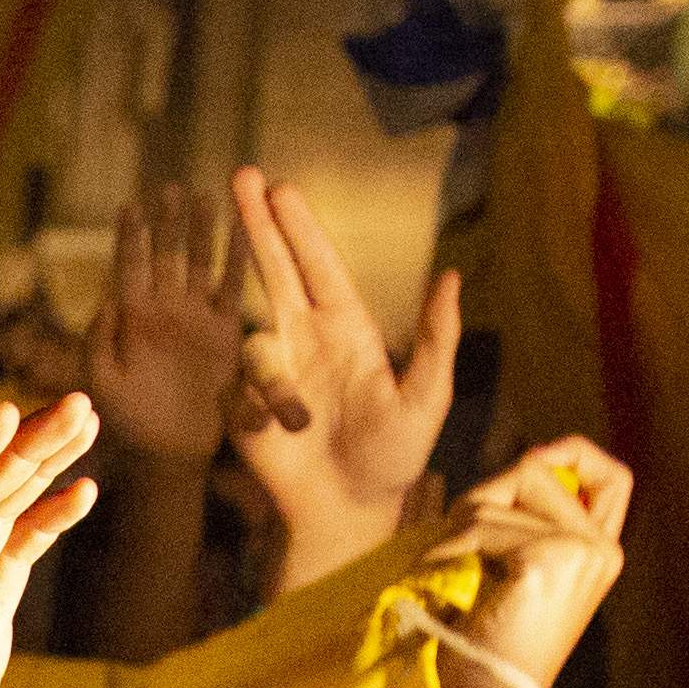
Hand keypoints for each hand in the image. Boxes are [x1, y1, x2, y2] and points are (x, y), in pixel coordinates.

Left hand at [90, 177, 242, 467]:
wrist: (169, 452)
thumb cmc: (128, 420)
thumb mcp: (102, 382)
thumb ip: (99, 341)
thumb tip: (107, 300)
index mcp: (132, 318)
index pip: (129, 266)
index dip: (130, 236)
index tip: (130, 204)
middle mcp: (164, 311)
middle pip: (166, 255)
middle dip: (167, 222)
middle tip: (170, 188)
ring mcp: (195, 318)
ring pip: (200, 263)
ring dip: (201, 231)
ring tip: (204, 195)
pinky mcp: (225, 332)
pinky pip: (232, 289)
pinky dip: (237, 261)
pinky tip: (243, 230)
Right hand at [229, 170, 461, 587]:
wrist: (348, 511)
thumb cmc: (395, 457)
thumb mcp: (428, 397)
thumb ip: (436, 338)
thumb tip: (451, 277)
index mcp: (346, 329)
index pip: (317, 265)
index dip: (297, 226)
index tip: (280, 186)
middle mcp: (304, 339)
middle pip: (273, 270)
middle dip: (256, 224)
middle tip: (239, 176)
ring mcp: (271, 372)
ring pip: (255, 347)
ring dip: (274, 385)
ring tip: (297, 424)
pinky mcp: (242, 408)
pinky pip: (237, 393)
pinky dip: (255, 412)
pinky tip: (274, 436)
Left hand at [442, 439, 632, 687]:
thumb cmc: (495, 651)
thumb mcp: (519, 579)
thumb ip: (525, 529)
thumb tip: (511, 471)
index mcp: (603, 553)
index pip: (611, 476)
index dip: (570, 456)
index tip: (528, 464)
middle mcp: (602, 549)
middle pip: (537, 473)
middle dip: (484, 495)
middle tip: (453, 540)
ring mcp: (579, 552)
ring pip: (503, 495)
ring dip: (458, 525)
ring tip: (442, 565)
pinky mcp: (546, 560)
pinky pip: (482, 525)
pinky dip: (447, 546)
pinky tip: (434, 571)